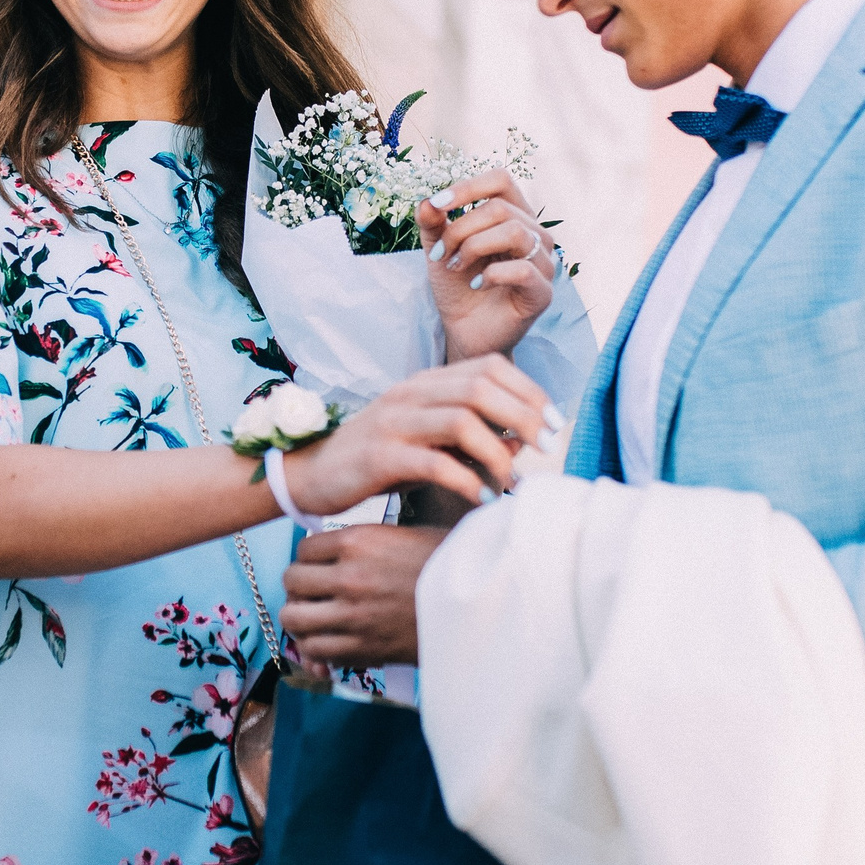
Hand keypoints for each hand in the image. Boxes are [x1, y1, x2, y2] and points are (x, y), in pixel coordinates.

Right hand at [280, 357, 557, 513]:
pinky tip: (482, 498)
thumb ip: (473, 439)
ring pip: (461, 420)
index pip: (489, 367)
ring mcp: (393, 422)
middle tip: (545, 447)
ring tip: (513, 480)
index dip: (529, 390)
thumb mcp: (429, 445)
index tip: (553, 422)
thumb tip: (522, 441)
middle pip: (480, 387)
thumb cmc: (377, 462)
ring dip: (498, 452)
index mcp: (425, 383)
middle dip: (523, 414)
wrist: (311, 475)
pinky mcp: (379, 455)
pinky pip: (434, 462)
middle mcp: (410, 394)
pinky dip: (466, 480)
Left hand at [282, 524, 445, 668]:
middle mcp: (349, 577)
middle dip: (298, 587)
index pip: (304, 549)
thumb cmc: (448, 565)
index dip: (308, 559)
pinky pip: (315, 649)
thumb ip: (365, 542)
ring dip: (299, 618)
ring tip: (313, 618)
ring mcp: (353, 615)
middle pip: (291, 581)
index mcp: (359, 541)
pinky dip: (314, 647)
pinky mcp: (362, 647)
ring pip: (293, 618)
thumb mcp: (405, 535)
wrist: (478, 604)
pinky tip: (327, 641)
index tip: (318, 567)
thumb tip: (336, 550)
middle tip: (311, 593)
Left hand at [420, 170, 557, 362]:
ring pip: (514, 233)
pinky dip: (492, 274)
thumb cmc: (457, 286)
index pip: (501, 180)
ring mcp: (543, 264)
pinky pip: (523, 270)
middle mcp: (535, 234)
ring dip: (474, 247)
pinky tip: (476, 285)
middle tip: (440, 254)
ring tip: (455, 266)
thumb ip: (432, 224)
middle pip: (500, 208)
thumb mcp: (438, 250)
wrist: (464, 331)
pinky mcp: (542, 293)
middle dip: (461, 229)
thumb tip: (426, 202)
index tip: (437, 204)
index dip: (468, 187)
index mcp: (514, 216)